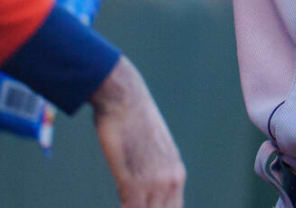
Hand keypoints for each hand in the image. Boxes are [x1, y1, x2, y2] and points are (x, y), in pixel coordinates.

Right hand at [90, 56, 185, 207]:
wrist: (125, 98)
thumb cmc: (133, 119)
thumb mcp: (153, 146)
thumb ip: (154, 168)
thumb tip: (140, 187)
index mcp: (177, 171)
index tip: (146, 205)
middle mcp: (172, 179)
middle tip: (133, 202)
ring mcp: (154, 182)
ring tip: (125, 197)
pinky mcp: (134, 182)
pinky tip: (118, 201)